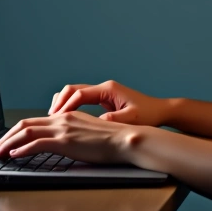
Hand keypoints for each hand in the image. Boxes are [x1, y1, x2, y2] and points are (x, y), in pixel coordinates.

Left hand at [0, 111, 138, 163]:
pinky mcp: (65, 141)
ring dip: (8, 144)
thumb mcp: (88, 134)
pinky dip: (22, 149)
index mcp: (67, 117)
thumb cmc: (113, 140)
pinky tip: (14, 156)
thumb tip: (61, 145)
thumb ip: (72, 135)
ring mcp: (63, 129)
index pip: (34, 121)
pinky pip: (37, 143)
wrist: (126, 139)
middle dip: (5, 137)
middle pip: (25, 124)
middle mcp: (62, 119)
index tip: (6, 141)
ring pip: (26, 132)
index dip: (15, 131)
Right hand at [48, 80, 168, 126]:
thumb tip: (97, 122)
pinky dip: (70, 106)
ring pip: (74, 93)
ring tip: (53, 119)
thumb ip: (114, 120)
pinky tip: (65, 119)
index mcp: (108, 90)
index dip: (65, 105)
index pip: (79, 93)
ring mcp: (103, 92)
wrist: (161, 111)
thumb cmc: (149, 115)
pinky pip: (80, 99)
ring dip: (63, 103)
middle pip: (72, 89)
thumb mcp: (132, 119)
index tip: (56, 118)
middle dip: (59, 103)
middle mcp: (104, 88)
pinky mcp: (103, 99)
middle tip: (50, 119)